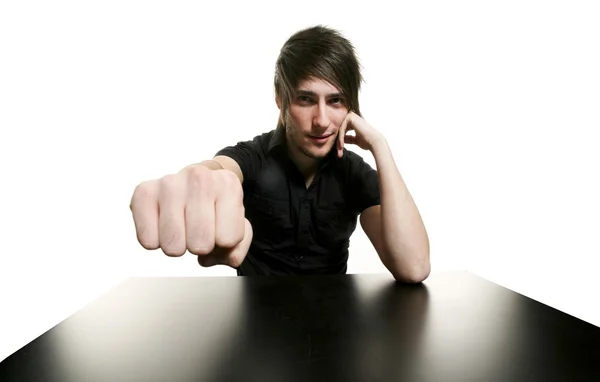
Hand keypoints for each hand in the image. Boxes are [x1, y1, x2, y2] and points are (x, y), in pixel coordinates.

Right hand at [130, 165, 251, 267]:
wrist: (195, 182)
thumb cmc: (215, 206)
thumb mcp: (237, 223)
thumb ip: (237, 247)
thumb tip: (211, 257)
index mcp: (228, 185)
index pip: (228, 240)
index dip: (223, 243)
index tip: (218, 228)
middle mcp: (199, 178)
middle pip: (200, 244)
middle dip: (200, 246)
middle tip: (197, 230)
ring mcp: (170, 183)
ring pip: (173, 244)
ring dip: (178, 245)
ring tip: (182, 228)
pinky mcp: (144, 191)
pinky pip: (148, 240)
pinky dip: (155, 242)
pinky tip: (163, 225)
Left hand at [336, 111, 383, 157]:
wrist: (374, 141)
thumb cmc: (367, 141)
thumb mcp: (355, 140)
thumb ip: (348, 138)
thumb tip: (340, 140)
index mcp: (354, 122)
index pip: (342, 131)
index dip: (340, 141)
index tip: (340, 150)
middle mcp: (352, 117)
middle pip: (340, 130)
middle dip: (338, 141)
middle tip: (339, 151)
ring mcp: (351, 116)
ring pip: (340, 130)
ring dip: (339, 140)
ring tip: (340, 149)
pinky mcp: (350, 117)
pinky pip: (341, 129)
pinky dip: (341, 138)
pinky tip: (342, 145)